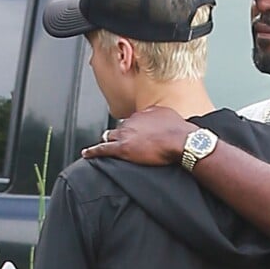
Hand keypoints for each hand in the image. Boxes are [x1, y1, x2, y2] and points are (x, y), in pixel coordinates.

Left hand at [81, 106, 195, 164]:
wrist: (182, 141)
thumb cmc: (179, 130)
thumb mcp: (168, 115)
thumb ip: (157, 114)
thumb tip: (154, 117)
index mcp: (141, 114)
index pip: (131, 122)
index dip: (133, 130)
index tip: (135, 135)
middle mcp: (131, 122)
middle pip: (119, 129)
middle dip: (120, 135)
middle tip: (123, 141)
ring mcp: (126, 134)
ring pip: (110, 137)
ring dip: (108, 141)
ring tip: (104, 147)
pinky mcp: (123, 148)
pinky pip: (103, 149)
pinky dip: (93, 152)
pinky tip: (87, 154)